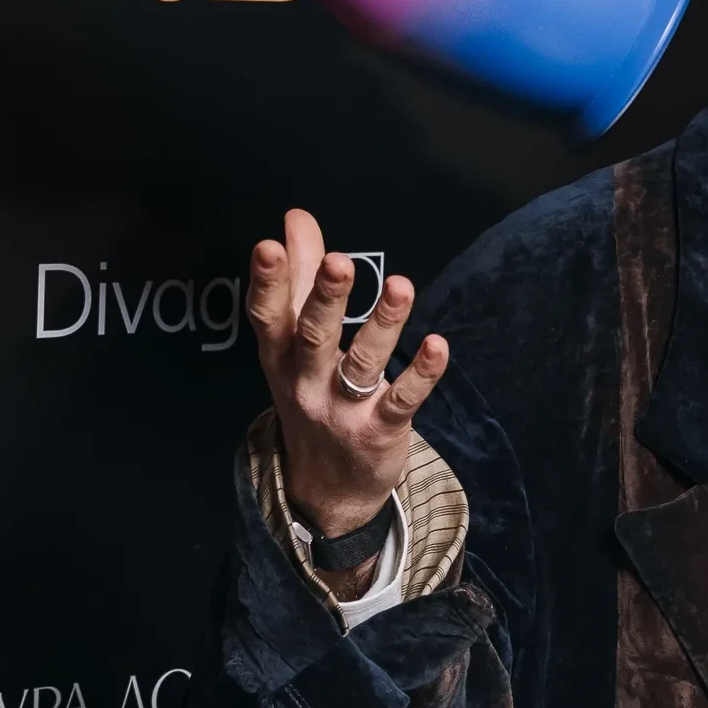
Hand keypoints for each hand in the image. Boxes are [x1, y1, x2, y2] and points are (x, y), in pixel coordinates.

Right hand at [247, 208, 447, 540]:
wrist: (324, 488)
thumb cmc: (310, 394)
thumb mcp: (293, 345)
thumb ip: (298, 278)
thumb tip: (295, 219)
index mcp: (280, 355)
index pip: (268, 315)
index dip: (268, 282)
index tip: (269, 246)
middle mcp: (306, 381)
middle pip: (313, 336)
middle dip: (326, 299)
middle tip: (338, 262)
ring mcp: (342, 408)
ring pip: (362, 363)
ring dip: (383, 324)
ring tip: (401, 286)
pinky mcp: (380, 429)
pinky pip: (402, 400)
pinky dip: (421, 373)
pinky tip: (438, 346)